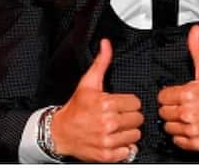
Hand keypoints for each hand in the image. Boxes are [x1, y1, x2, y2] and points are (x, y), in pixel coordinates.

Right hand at [51, 39, 142, 162]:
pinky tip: (114, 139)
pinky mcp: (107, 155)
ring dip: (128, 132)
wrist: (60, 132)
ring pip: (135, 135)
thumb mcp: (88, 83)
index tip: (120, 105)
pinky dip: (124, 148)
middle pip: (138, 119)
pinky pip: (129, 151)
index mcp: (106, 103)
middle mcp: (108, 122)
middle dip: (130, 117)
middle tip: (118, 116)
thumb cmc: (76, 108)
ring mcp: (107, 140)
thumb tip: (106, 44)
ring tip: (116, 128)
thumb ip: (101, 63)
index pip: (136, 103)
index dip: (129, 103)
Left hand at [158, 25, 198, 150]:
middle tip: (185, 104)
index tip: (179, 94)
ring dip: (176, 122)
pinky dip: (182, 136)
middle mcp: (187, 113)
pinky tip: (191, 126)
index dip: (170, 94)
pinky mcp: (195, 143)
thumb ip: (197, 49)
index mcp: (188, 94)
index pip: (162, 97)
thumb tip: (194, 32)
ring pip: (168, 127)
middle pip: (163, 112)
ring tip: (188, 115)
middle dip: (172, 108)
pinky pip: (177, 141)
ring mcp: (191, 129)